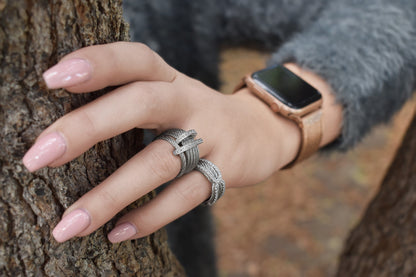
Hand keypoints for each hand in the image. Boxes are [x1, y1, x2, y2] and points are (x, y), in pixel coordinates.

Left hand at [22, 42, 340, 242]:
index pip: (134, 59)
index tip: (52, 80)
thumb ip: (129, 102)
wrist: (261, 130)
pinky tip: (118, 232)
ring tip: (69, 225)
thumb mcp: (171, 95)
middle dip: (89, 128)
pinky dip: (149, 216)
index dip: (97, 63)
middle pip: (141, 104)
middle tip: (37, 158)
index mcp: (170, 80)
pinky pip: (184, 197)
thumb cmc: (197, 114)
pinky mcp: (225, 171)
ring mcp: (210, 137)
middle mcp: (189, 102)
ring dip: (111, 195)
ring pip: (159, 162)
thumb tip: (64, 132)